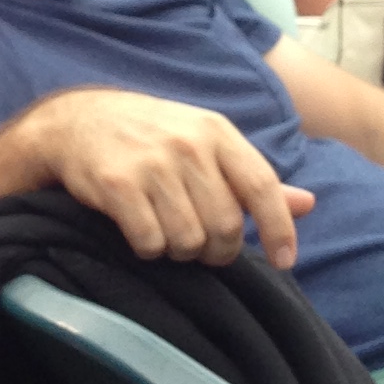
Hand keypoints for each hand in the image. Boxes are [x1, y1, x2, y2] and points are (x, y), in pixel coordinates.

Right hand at [19, 88, 313, 270]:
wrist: (76, 122)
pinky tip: (140, 232)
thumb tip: (308, 204)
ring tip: (168, 234)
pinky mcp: (117, 185)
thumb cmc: (150, 137)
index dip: (278, 229)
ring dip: (180, 251)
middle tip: (203, 249)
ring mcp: (151, 164)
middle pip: (225, 225)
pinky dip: (149, 249)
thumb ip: (250, 177)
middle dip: (218, 250)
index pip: (262, 186)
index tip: (285, 261)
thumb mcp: (204, 142)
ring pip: (188, 240)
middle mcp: (188, 145)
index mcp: (216, 132)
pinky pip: (150, 242)